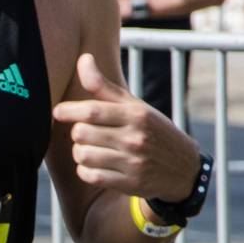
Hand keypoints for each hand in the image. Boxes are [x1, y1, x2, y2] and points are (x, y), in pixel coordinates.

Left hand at [51, 53, 199, 198]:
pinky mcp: (129, 184)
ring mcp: (133, 163)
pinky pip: (91, 176)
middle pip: (83, 133)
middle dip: (77, 132)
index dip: (69, 110)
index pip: (93, 111)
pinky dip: (85, 170)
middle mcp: (135, 138)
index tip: (59, 112)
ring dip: (79, 152)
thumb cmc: (153, 131)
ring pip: (83, 155)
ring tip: (88, 149)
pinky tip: (93, 165)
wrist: (185, 169)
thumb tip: (84, 58)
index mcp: (137, 114)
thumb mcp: (135, 106)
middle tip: (84, 133)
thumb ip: (105, 86)